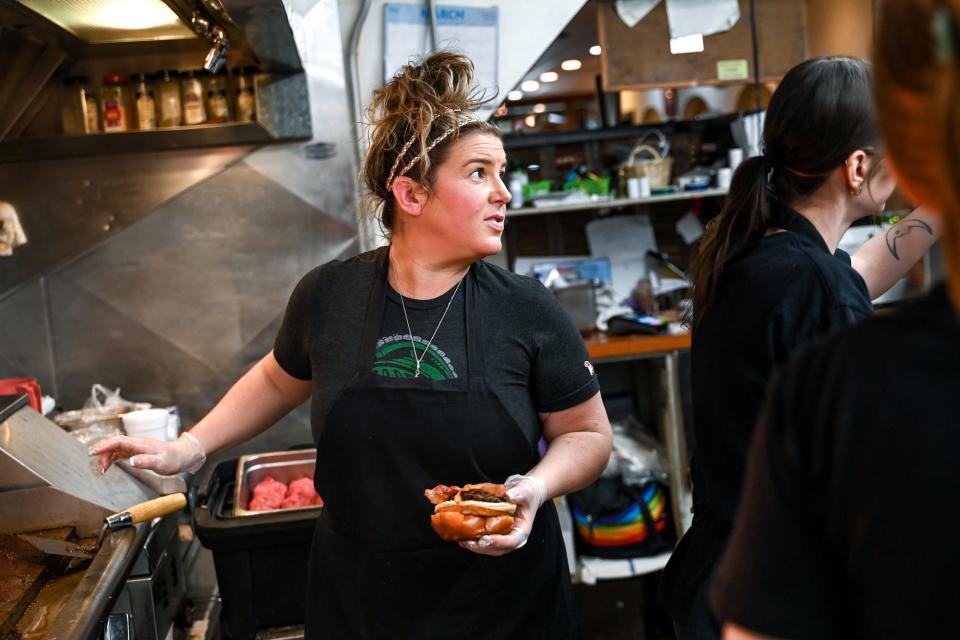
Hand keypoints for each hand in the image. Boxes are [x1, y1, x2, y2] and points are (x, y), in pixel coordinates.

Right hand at [88, 432, 205, 474]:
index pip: (118, 441)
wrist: (182, 456)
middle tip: (97, 465)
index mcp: (140, 444)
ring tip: (101, 469)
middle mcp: (137, 443)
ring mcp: (136, 447)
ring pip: (116, 449)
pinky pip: (121, 453)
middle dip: (102, 452)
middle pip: (114, 444)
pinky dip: (113, 458)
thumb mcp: (160, 463)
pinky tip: (109, 465)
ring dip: (107, 457)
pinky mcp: (137, 452)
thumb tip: (131, 461)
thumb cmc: (173, 459)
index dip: (104, 446)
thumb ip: (146, 461)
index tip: (93, 452)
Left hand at [459, 474, 546, 556]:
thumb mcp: (526, 491)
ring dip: (475, 546)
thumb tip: (509, 495)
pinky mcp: (494, 533)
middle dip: (482, 548)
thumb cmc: (527, 493)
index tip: (486, 539)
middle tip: (468, 543)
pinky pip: (483, 539)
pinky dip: (473, 539)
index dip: (499, 542)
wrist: (524, 492)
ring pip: (489, 547)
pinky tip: (462, 534)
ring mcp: (502, 536)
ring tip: (462, 541)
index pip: (512, 541)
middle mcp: (512, 536)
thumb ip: (520, 493)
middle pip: (498, 549)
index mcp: (522, 530)